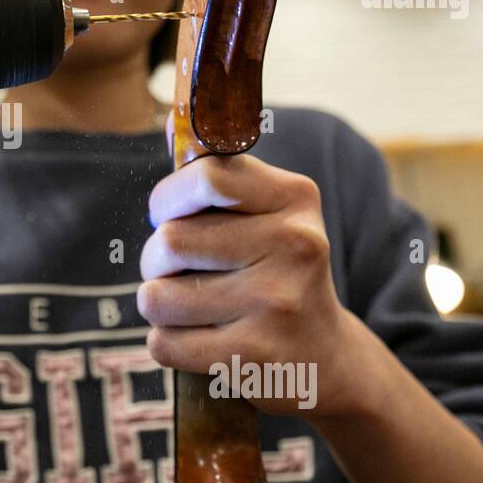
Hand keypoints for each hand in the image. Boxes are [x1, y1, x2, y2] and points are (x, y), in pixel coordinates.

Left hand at [137, 151, 384, 419]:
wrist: (326, 357)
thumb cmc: (276, 272)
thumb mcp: (268, 214)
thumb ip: (217, 175)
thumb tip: (171, 125)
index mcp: (295, 198)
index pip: (204, 177)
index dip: (167, 199)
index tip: (169, 216)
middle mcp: (295, 245)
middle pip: (170, 241)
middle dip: (155, 260)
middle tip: (177, 272)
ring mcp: (278, 302)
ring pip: (156, 297)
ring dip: (157, 305)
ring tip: (188, 306)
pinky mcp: (256, 355)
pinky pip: (165, 344)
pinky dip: (167, 344)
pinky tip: (199, 340)